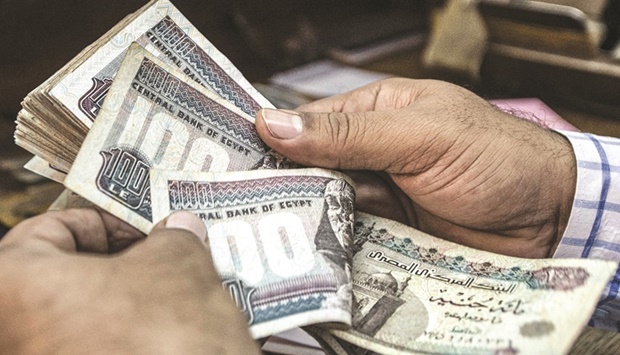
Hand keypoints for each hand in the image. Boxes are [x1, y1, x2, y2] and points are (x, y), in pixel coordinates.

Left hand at [0, 208, 258, 353]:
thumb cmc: (166, 339)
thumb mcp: (178, 267)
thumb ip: (173, 238)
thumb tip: (178, 231)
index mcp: (10, 287)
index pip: (51, 229)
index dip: (108, 222)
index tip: (146, 231)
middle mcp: (10, 336)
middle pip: (63, 280)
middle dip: (119, 266)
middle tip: (163, 261)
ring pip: (78, 322)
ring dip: (123, 306)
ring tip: (170, 300)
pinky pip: (89, 351)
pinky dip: (120, 341)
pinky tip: (161, 339)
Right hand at [255, 78, 575, 257]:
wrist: (550, 216)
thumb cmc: (495, 157)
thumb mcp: (422, 134)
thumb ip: (350, 134)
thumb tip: (273, 123)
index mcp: (374, 115)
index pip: (308, 126)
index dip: (271, 143)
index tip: (229, 165)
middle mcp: (371, 156)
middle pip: (311, 173)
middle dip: (282, 190)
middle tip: (239, 212)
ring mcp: (379, 199)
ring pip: (326, 211)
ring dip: (305, 224)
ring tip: (266, 240)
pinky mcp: (390, 237)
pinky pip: (350, 242)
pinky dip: (330, 250)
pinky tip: (308, 260)